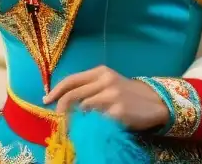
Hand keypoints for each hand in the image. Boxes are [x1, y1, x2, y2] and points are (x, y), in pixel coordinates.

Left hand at [43, 66, 169, 131]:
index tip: (46, 100)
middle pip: (73, 95)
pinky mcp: (119, 112)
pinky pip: (97, 120)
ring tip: (73, 126)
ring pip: (83, 108)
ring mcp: (112, 96)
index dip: (56, 91)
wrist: (155, 102)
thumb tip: (64, 101)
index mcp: (100, 72)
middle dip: (62, 108)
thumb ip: (89, 88)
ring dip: (74, 120)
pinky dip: (90, 125)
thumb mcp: (108, 83)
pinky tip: (90, 129)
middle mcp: (105, 81)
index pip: (71, 80)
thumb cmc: (127, 93)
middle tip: (58, 118)